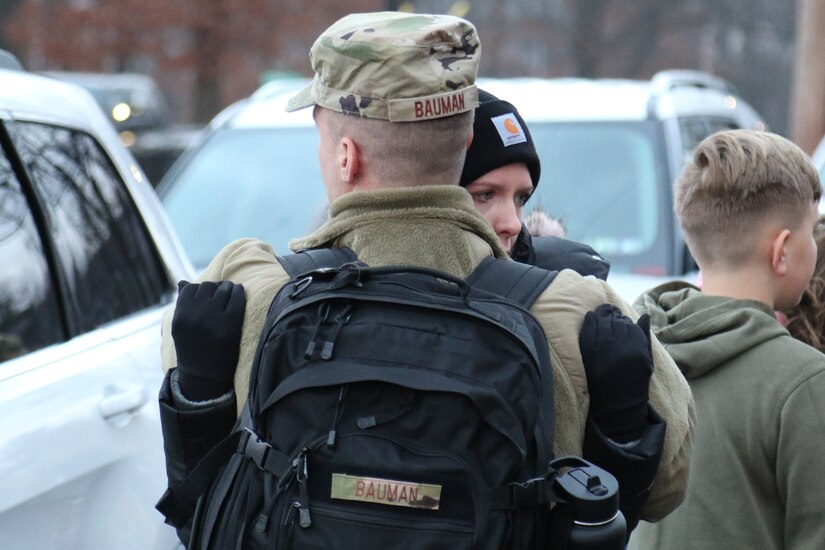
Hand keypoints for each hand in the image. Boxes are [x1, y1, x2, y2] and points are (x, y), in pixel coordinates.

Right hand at [172, 280, 245, 399]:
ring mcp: (214, 318)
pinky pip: (237, 297)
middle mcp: (195, 315)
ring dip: (227, 287)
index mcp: (180, 316)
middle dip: (214, 288)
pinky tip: (239, 292)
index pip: (191, 288)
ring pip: (223, 288)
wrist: (205, 376)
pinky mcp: (232, 323)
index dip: (200, 290)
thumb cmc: (192, 348)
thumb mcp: (181, 328)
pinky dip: (239, 291)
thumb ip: (182, 304)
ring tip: (230, 292)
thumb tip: (182, 281)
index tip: (207, 295)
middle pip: (208, 286)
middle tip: (220, 292)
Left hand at [579, 304, 652, 441]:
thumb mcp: (647, 361)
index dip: (624, 320)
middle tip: (610, 312)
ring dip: (601, 315)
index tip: (621, 318)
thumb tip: (645, 315)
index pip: (630, 325)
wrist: (616, 405)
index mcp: (637, 350)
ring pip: (602, 323)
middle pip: (616, 322)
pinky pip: (588, 330)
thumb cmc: (634, 382)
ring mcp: (603, 350)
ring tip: (601, 312)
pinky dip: (589, 321)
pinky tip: (590, 316)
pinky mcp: (589, 353)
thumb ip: (645, 337)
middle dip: (613, 315)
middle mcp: (621, 348)